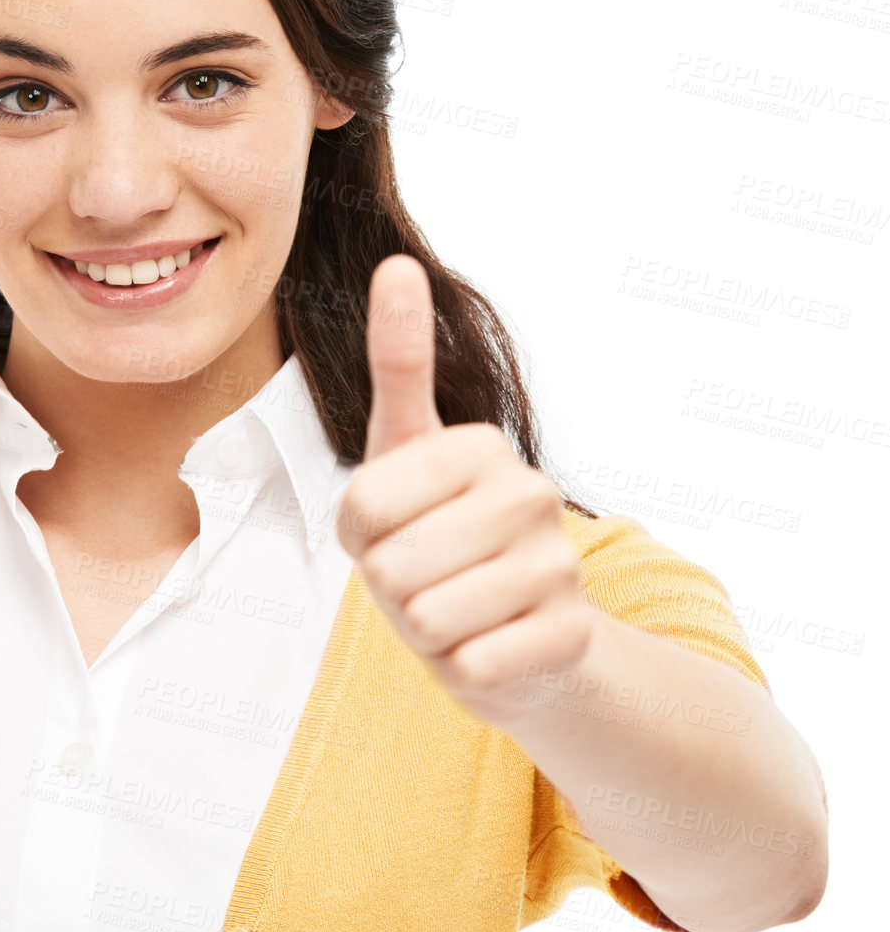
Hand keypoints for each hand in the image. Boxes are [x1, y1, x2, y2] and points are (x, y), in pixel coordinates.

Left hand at [336, 256, 595, 728]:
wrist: (517, 639)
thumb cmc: (435, 540)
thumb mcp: (400, 454)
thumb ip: (397, 362)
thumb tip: (398, 263)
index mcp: (477, 445)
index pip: (362, 505)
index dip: (360, 537)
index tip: (396, 528)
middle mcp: (528, 491)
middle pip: (391, 565)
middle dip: (393, 589)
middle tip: (427, 580)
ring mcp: (558, 562)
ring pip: (428, 617)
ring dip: (426, 631)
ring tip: (456, 610)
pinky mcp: (572, 634)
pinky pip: (470, 664)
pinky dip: (461, 668)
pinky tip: (490, 646)